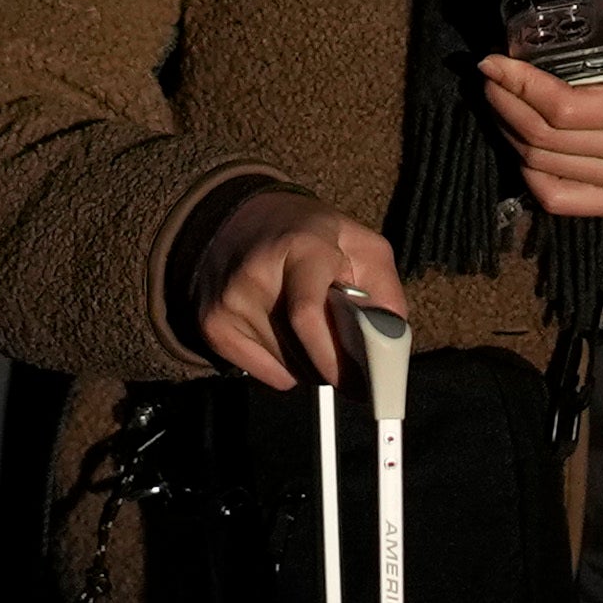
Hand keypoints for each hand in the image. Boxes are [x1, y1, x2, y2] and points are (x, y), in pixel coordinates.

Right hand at [168, 178, 403, 387]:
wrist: (236, 220)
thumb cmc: (308, 236)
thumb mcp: (360, 244)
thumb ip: (384, 291)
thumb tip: (391, 344)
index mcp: (300, 247)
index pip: (308, 315)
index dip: (335, 357)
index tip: (359, 382)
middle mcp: (256, 274)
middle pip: (302, 351)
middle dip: (334, 366)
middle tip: (349, 359)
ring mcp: (228, 303)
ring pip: (287, 368)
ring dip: (312, 366)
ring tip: (311, 331)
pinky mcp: (212, 326)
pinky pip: (266, 374)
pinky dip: (286, 368)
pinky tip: (284, 334)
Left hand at [480, 0, 602, 226]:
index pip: (567, 107)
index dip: (521, 85)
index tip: (494, 60)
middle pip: (545, 137)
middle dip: (505, 103)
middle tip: (489, 75)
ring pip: (546, 166)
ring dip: (511, 133)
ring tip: (500, 100)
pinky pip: (561, 199)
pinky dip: (531, 174)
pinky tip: (523, 145)